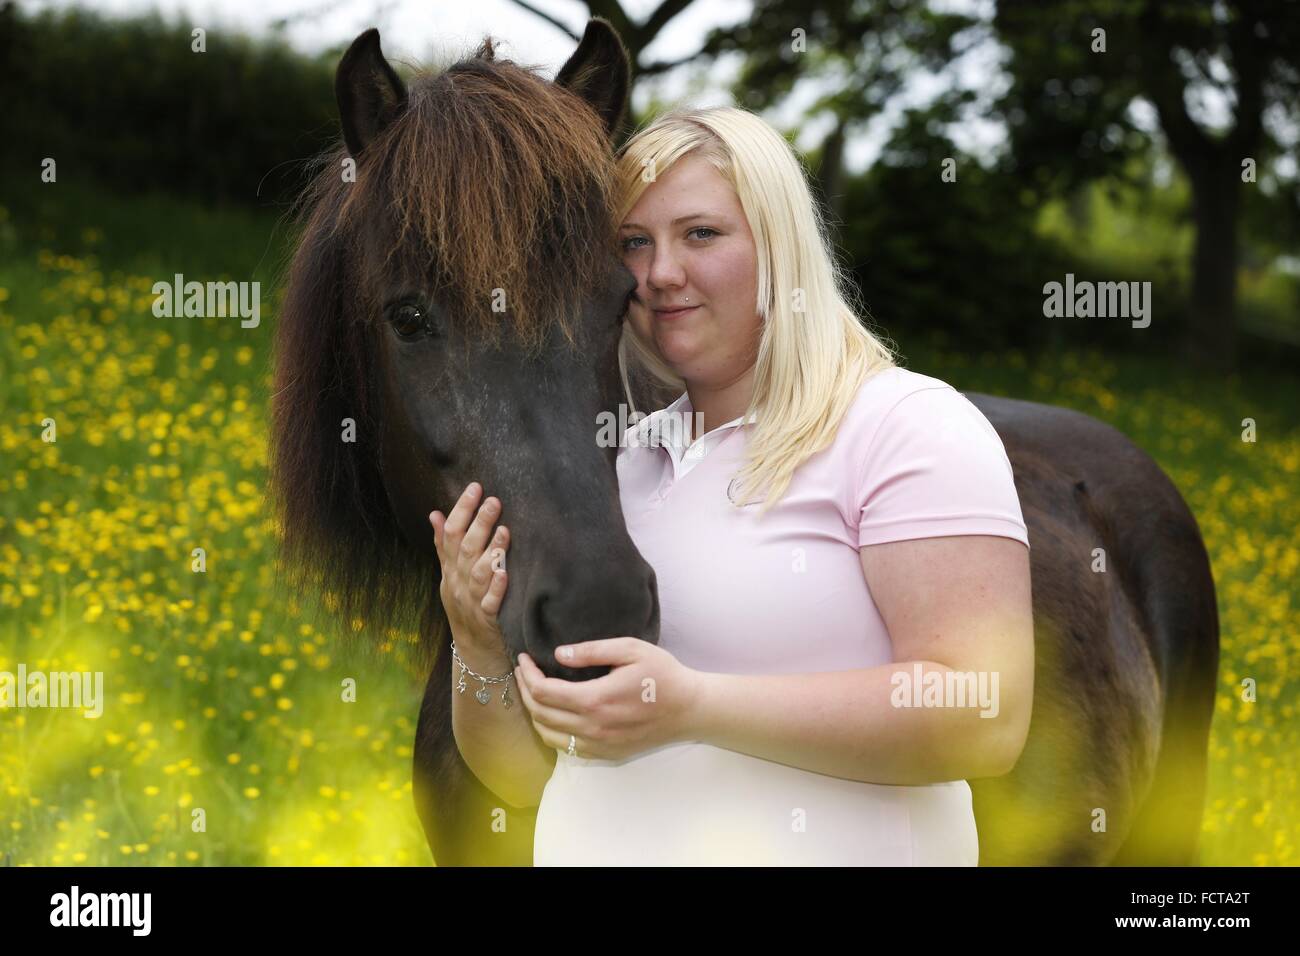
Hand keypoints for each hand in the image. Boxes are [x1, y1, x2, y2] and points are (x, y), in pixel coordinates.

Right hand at [429, 483, 511, 662]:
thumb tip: (433, 514)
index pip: (451, 533)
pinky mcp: (488, 618)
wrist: (472, 646)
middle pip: (466, 548)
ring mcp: (472, 600)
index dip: (462, 509)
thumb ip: (443, 544)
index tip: (475, 487)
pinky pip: (491, 603)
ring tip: (504, 532)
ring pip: (478, 574)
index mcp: (451, 567)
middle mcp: (459, 581)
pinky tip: (505, 573)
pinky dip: (497, 589)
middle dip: (479, 523)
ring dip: (491, 552)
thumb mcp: (449, 573)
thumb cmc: (464, 603)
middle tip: (494, 501)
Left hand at [512, 638, 703, 760]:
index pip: (543, 691)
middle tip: (523, 672)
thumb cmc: (663, 674)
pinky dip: (551, 731)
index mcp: (595, 700)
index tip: (524, 659)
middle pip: (540, 714)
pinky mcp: (606, 754)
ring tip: (534, 691)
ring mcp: (599, 745)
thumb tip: (559, 654)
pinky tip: (554, 714)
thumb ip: (592, 651)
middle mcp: (592, 728)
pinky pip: (566, 748)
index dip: (526, 674)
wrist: (690, 709)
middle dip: (524, 690)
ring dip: (535, 713)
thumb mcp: (630, 649)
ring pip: (548, 735)